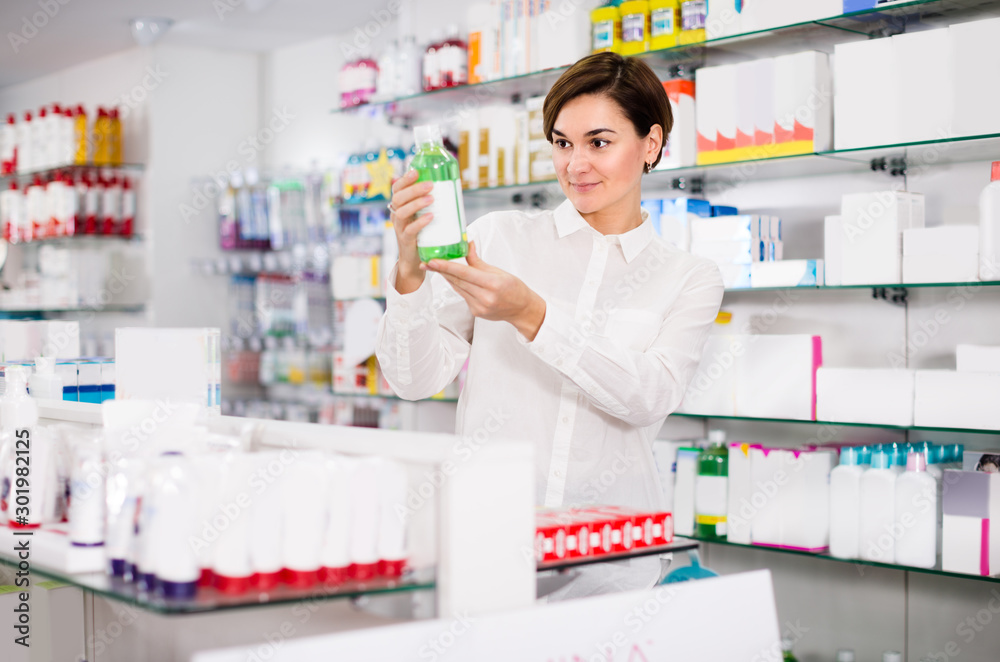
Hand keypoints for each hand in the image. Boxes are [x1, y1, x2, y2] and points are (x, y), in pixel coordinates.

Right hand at [389, 169, 434, 293]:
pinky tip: (430, 217)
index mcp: (400, 206)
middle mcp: (397, 215)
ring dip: (417, 203)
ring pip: (402, 212)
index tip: (416, 171)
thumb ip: (430, 203)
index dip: (404, 179)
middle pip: (398, 198)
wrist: (414, 260)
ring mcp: (400, 228)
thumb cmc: (422, 234)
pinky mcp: (406, 240)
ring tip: (432, 199)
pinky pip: (410, 229)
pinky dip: (420, 222)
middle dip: (414, 189)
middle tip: (430, 185)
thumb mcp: (423, 215)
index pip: (397, 189)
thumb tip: (450, 187)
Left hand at [424, 241, 546, 340]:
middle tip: (425, 262)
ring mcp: (479, 307)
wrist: (522, 310)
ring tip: (434, 267)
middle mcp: (485, 298)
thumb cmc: (514, 288)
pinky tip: (451, 278)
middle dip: (440, 271)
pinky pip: (462, 295)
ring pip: (457, 288)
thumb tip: (466, 244)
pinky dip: (457, 285)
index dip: (446, 267)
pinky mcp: (475, 312)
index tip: (432, 261)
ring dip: (446, 277)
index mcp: (493, 284)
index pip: (465, 273)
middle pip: (457, 281)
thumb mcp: (499, 271)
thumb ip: (478, 261)